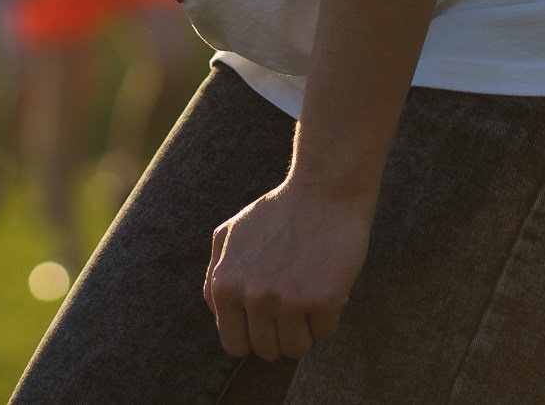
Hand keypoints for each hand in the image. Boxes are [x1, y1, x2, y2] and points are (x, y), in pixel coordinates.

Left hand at [203, 178, 373, 362]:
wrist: (324, 192)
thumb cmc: (279, 212)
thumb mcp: (230, 235)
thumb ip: (215, 274)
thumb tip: (216, 311)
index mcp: (225, 285)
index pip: (235, 345)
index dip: (254, 336)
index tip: (269, 319)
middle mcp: (251, 297)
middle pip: (267, 351)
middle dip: (281, 334)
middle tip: (294, 304)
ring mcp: (285, 301)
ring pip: (296, 349)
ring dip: (306, 328)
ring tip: (309, 294)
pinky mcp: (320, 301)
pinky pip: (325, 333)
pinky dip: (329, 315)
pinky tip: (327, 284)